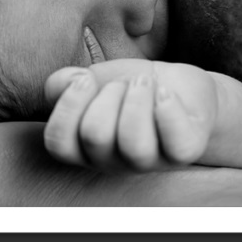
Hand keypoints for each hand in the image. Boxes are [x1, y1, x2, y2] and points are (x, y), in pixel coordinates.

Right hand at [42, 59, 217, 172]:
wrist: (180, 87)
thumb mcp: (91, 80)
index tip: (85, 79)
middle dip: (108, 95)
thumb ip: (63, 83)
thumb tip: (68, 82)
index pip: (59, 144)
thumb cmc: (129, 88)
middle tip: (123, 84)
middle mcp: (113, 161)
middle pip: (95, 135)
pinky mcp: (183, 151)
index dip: (68, 107)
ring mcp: (149, 161)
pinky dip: (168, 107)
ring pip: (133, 142)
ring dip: (138, 99)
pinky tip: (165, 93)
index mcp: (85, 147)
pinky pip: (176, 141)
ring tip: (144, 83)